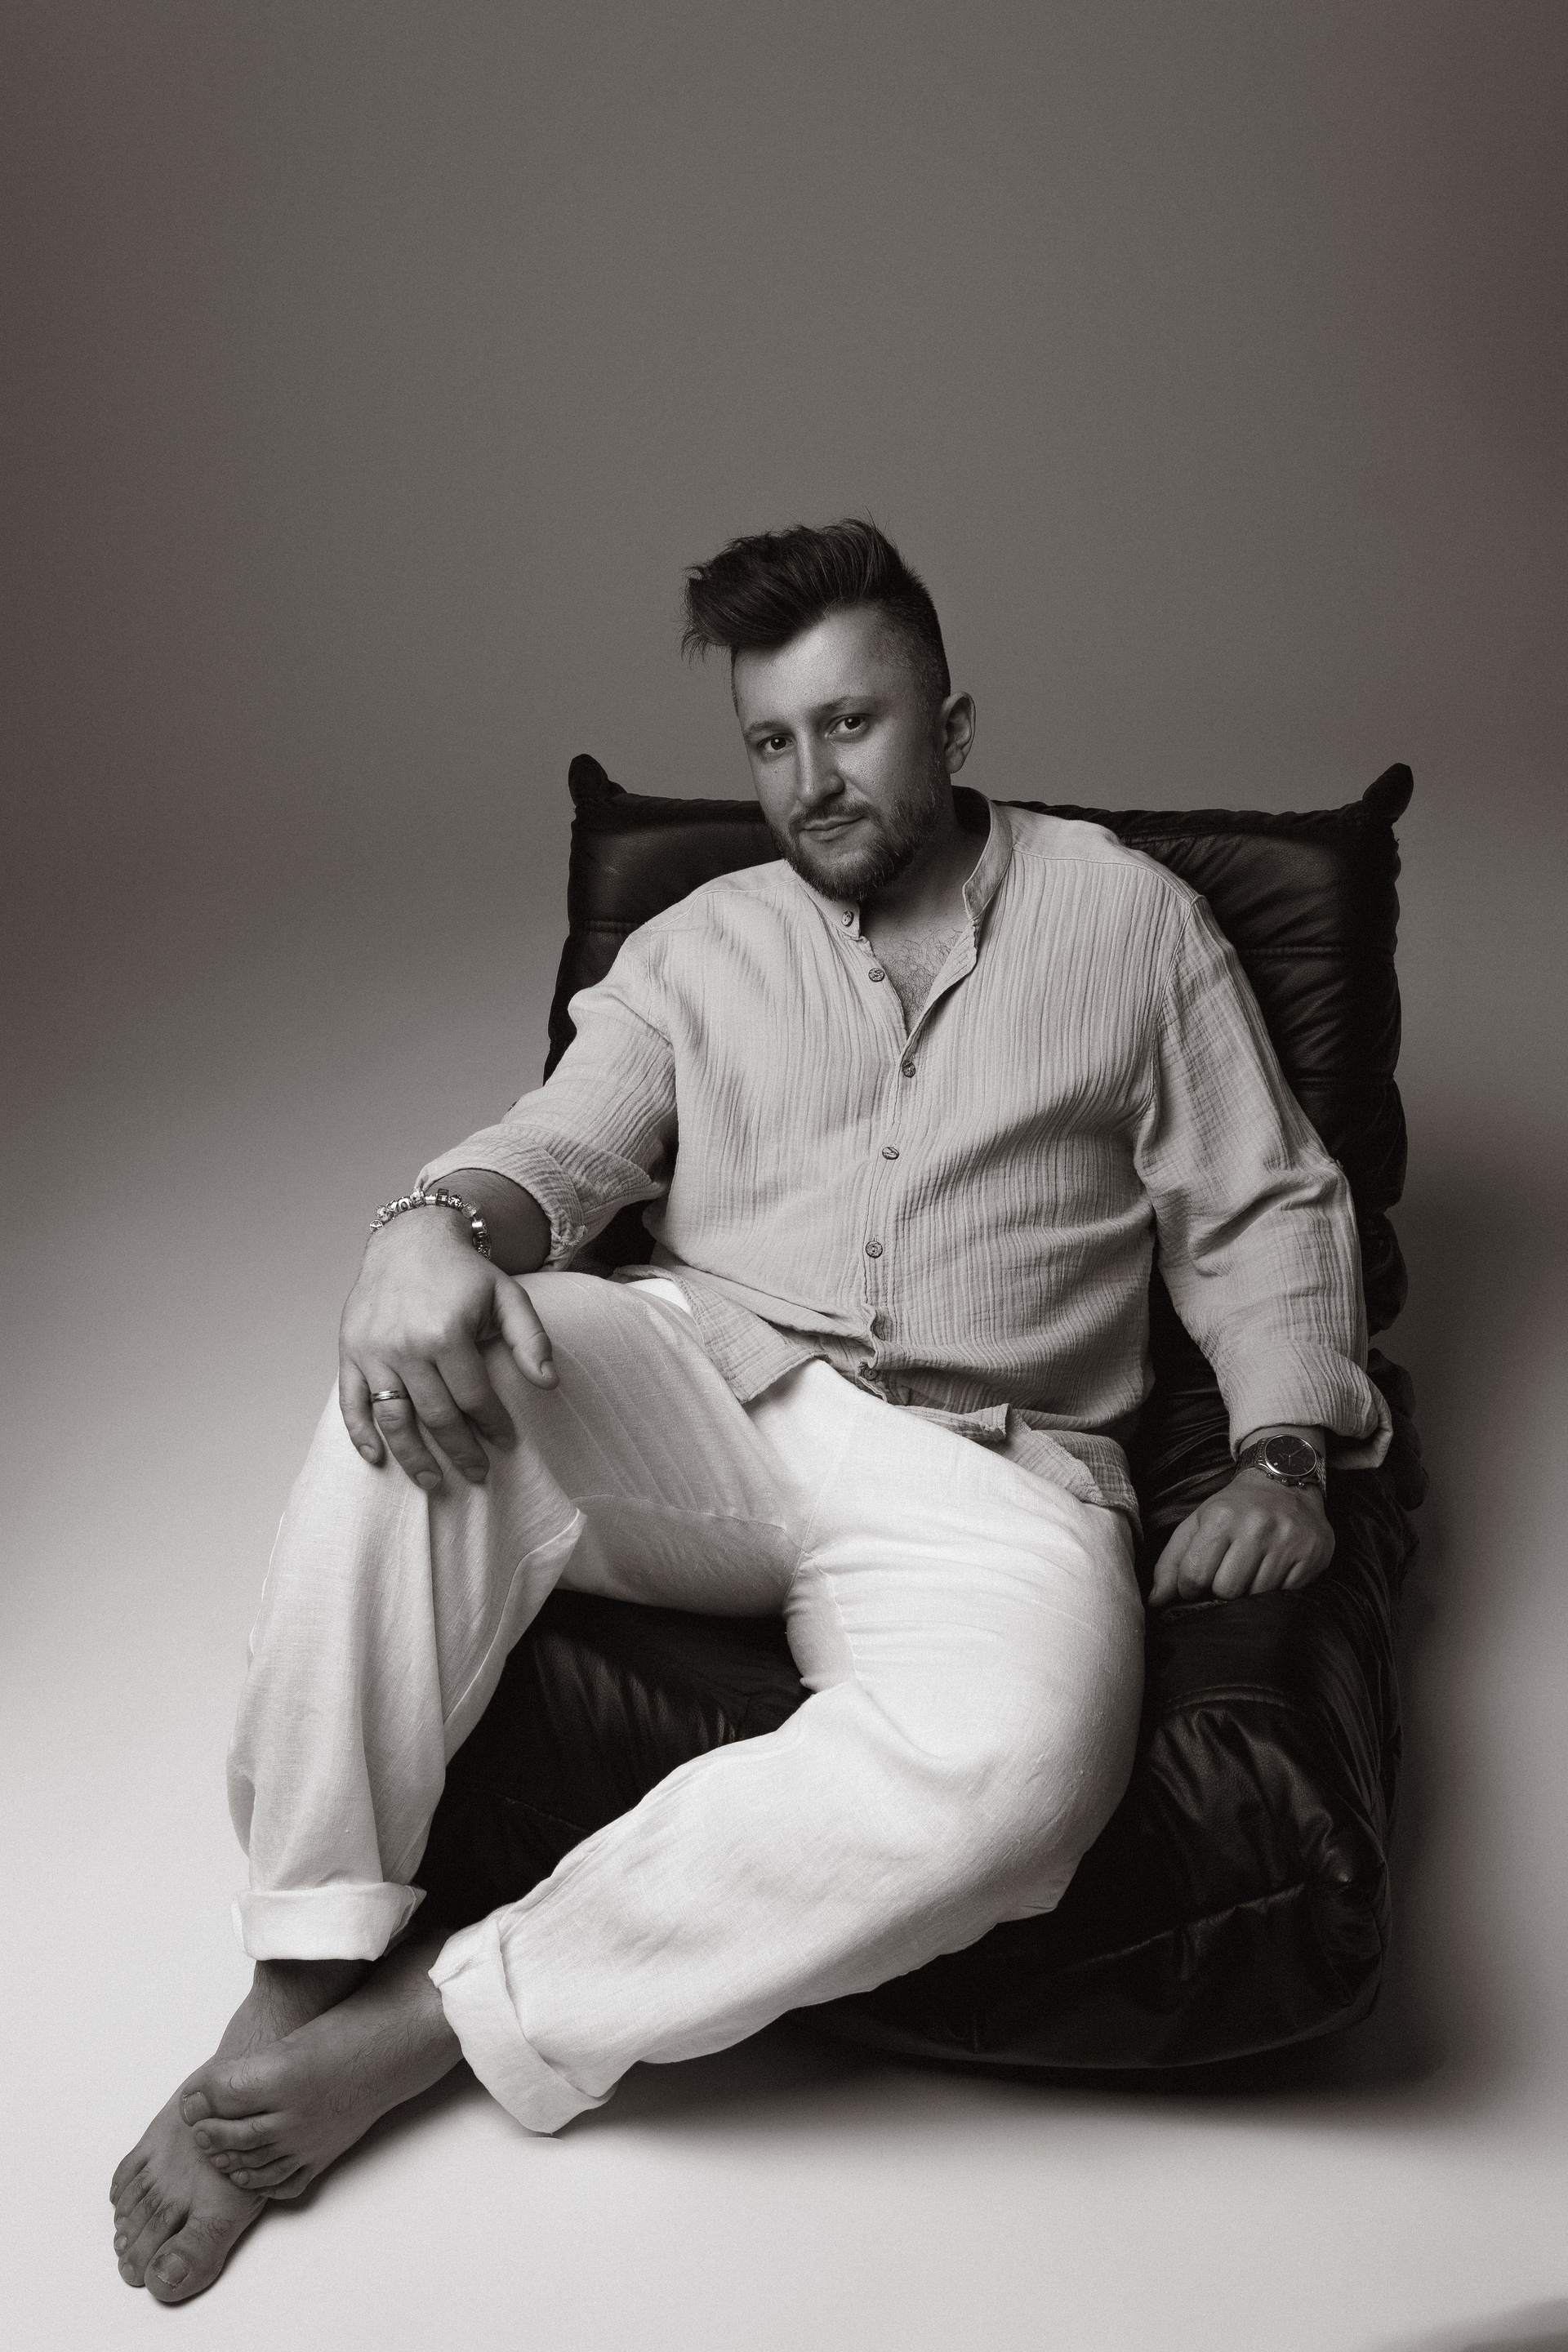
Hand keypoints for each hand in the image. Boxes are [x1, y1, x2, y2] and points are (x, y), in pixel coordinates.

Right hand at [338, 1209, 556, 1489]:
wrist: (411, 1239)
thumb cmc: (464, 1273)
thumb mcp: (508, 1296)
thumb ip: (530, 1340)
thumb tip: (549, 1384)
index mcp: (446, 1333)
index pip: (474, 1397)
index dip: (493, 1425)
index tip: (507, 1442)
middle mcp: (405, 1345)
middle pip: (436, 1416)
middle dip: (460, 1451)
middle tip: (477, 1473)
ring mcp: (373, 1351)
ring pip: (394, 1419)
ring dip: (413, 1457)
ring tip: (433, 1482)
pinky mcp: (349, 1351)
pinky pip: (351, 1403)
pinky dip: (361, 1434)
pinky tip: (377, 1459)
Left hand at [1147, 1468, 1332, 1609]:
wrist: (1285, 1481)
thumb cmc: (1235, 1508)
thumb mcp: (1198, 1523)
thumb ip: (1172, 1561)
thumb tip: (1156, 1601)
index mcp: (1221, 1517)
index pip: (1195, 1576)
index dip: (1191, 1588)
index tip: (1197, 1582)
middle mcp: (1256, 1527)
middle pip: (1227, 1590)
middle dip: (1223, 1589)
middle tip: (1229, 1573)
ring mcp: (1288, 1541)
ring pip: (1257, 1595)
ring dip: (1251, 1590)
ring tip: (1253, 1568)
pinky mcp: (1312, 1554)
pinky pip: (1287, 1593)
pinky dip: (1278, 1588)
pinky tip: (1276, 1568)